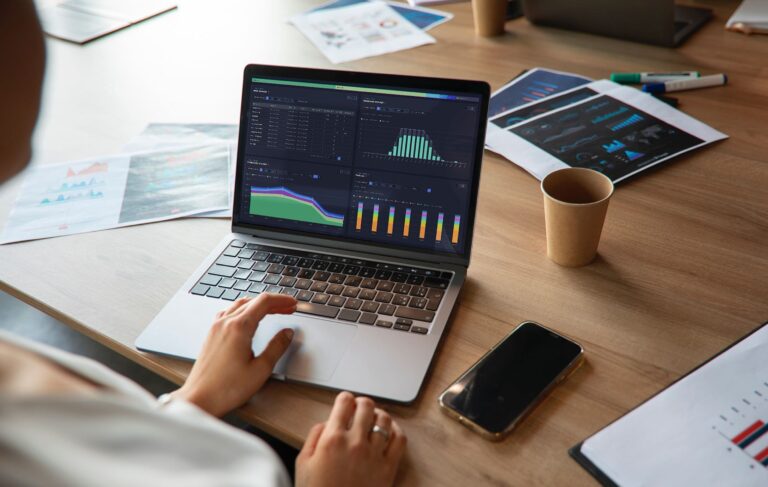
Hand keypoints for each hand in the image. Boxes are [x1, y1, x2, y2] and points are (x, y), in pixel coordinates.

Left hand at [172, 293, 296, 416]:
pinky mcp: (211, 335)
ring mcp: (216, 328)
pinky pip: (229, 312)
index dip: (282, 300)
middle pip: (253, 301)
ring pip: (240, 304)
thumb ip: (277, 347)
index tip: (293, 303)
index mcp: (239, 327)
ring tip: (272, 311)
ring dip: (258, 304)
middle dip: (273, 302)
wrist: (199, 399)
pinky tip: (248, 318)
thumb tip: (287, 333)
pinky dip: (244, 309)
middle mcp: (225, 323)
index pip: (264, 302)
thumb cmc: (227, 388)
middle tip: (288, 308)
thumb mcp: (261, 369)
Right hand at [296, 391, 406, 486]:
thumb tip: (327, 423)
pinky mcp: (388, 468)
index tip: (345, 402)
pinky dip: (396, 431)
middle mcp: (355, 442)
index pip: (344, 402)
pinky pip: (400, 440)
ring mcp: (374, 454)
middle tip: (359, 409)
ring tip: (374, 419)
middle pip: (367, 406)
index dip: (344, 399)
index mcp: (332, 439)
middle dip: (362, 403)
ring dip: (379, 415)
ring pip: (385, 419)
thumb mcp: (302, 464)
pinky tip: (390, 432)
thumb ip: (314, 437)